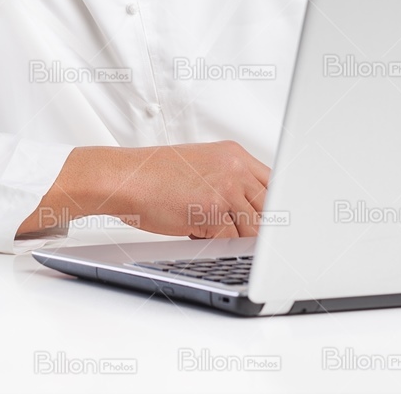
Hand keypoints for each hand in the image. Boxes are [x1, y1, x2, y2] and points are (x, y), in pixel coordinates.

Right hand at [109, 140, 270, 238]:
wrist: (127, 177)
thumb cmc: (155, 176)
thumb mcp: (202, 168)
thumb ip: (229, 182)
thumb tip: (251, 211)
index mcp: (234, 154)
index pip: (273, 183)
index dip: (274, 208)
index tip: (272, 225)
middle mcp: (235, 167)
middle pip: (271, 206)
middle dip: (261, 228)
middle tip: (248, 240)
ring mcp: (227, 186)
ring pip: (254, 228)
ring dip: (238, 239)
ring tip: (211, 233)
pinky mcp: (215, 209)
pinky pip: (232, 240)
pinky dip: (219, 246)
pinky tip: (199, 235)